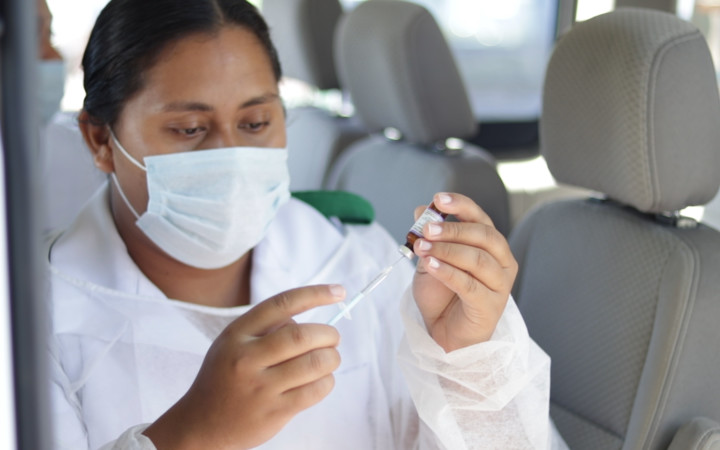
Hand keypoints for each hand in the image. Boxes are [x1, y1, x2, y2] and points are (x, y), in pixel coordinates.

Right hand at [143, 284, 345, 448]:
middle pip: (303, 335)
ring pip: (315, 363)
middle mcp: (246, 358)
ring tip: (330, 359)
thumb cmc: (225, 376)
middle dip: (329, 334)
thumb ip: (266, 328)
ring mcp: (260, 387)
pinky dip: (327, 381)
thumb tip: (311, 320)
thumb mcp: (232, 343)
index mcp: (237, 333)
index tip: (338, 290)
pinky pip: (315, 390)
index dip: (315, 294)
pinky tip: (322, 380)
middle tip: (333, 338)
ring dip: (332, 358)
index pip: (282, 304)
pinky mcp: (274, 412)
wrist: (200, 424)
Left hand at [411, 193, 517, 351]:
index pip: (481, 218)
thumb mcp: (430, 260)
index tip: (438, 199)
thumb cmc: (442, 295)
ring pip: (477, 259)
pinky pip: (470, 284)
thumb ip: (429, 237)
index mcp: (491, 245)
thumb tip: (421, 209)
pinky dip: (448, 272)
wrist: (444, 333)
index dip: (461, 206)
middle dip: (452, 229)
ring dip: (447, 250)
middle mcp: (503, 261)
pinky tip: (430, 264)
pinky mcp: (490, 305)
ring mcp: (500, 284)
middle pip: (483, 236)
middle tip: (426, 229)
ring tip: (422, 248)